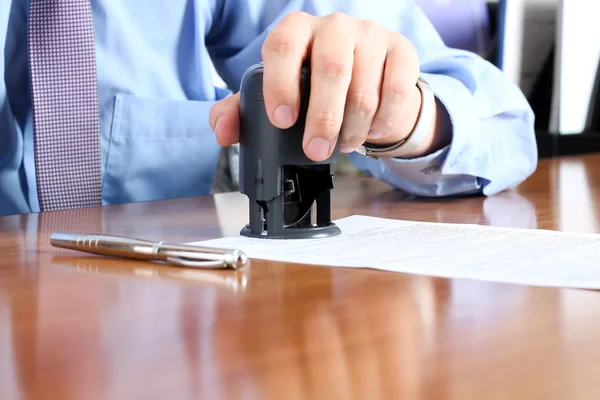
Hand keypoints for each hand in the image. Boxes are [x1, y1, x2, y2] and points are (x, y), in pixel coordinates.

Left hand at [210, 12, 440, 160]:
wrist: (363, 77)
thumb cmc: (310, 87)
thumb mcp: (273, 96)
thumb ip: (240, 111)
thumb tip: (223, 132)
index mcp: (295, 29)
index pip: (283, 46)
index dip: (280, 85)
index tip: (282, 121)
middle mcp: (334, 26)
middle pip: (330, 68)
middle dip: (322, 118)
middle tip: (315, 151)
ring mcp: (371, 35)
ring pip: (365, 87)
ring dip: (353, 128)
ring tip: (344, 145)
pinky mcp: (401, 50)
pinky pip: (397, 90)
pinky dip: (382, 121)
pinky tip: (371, 131)